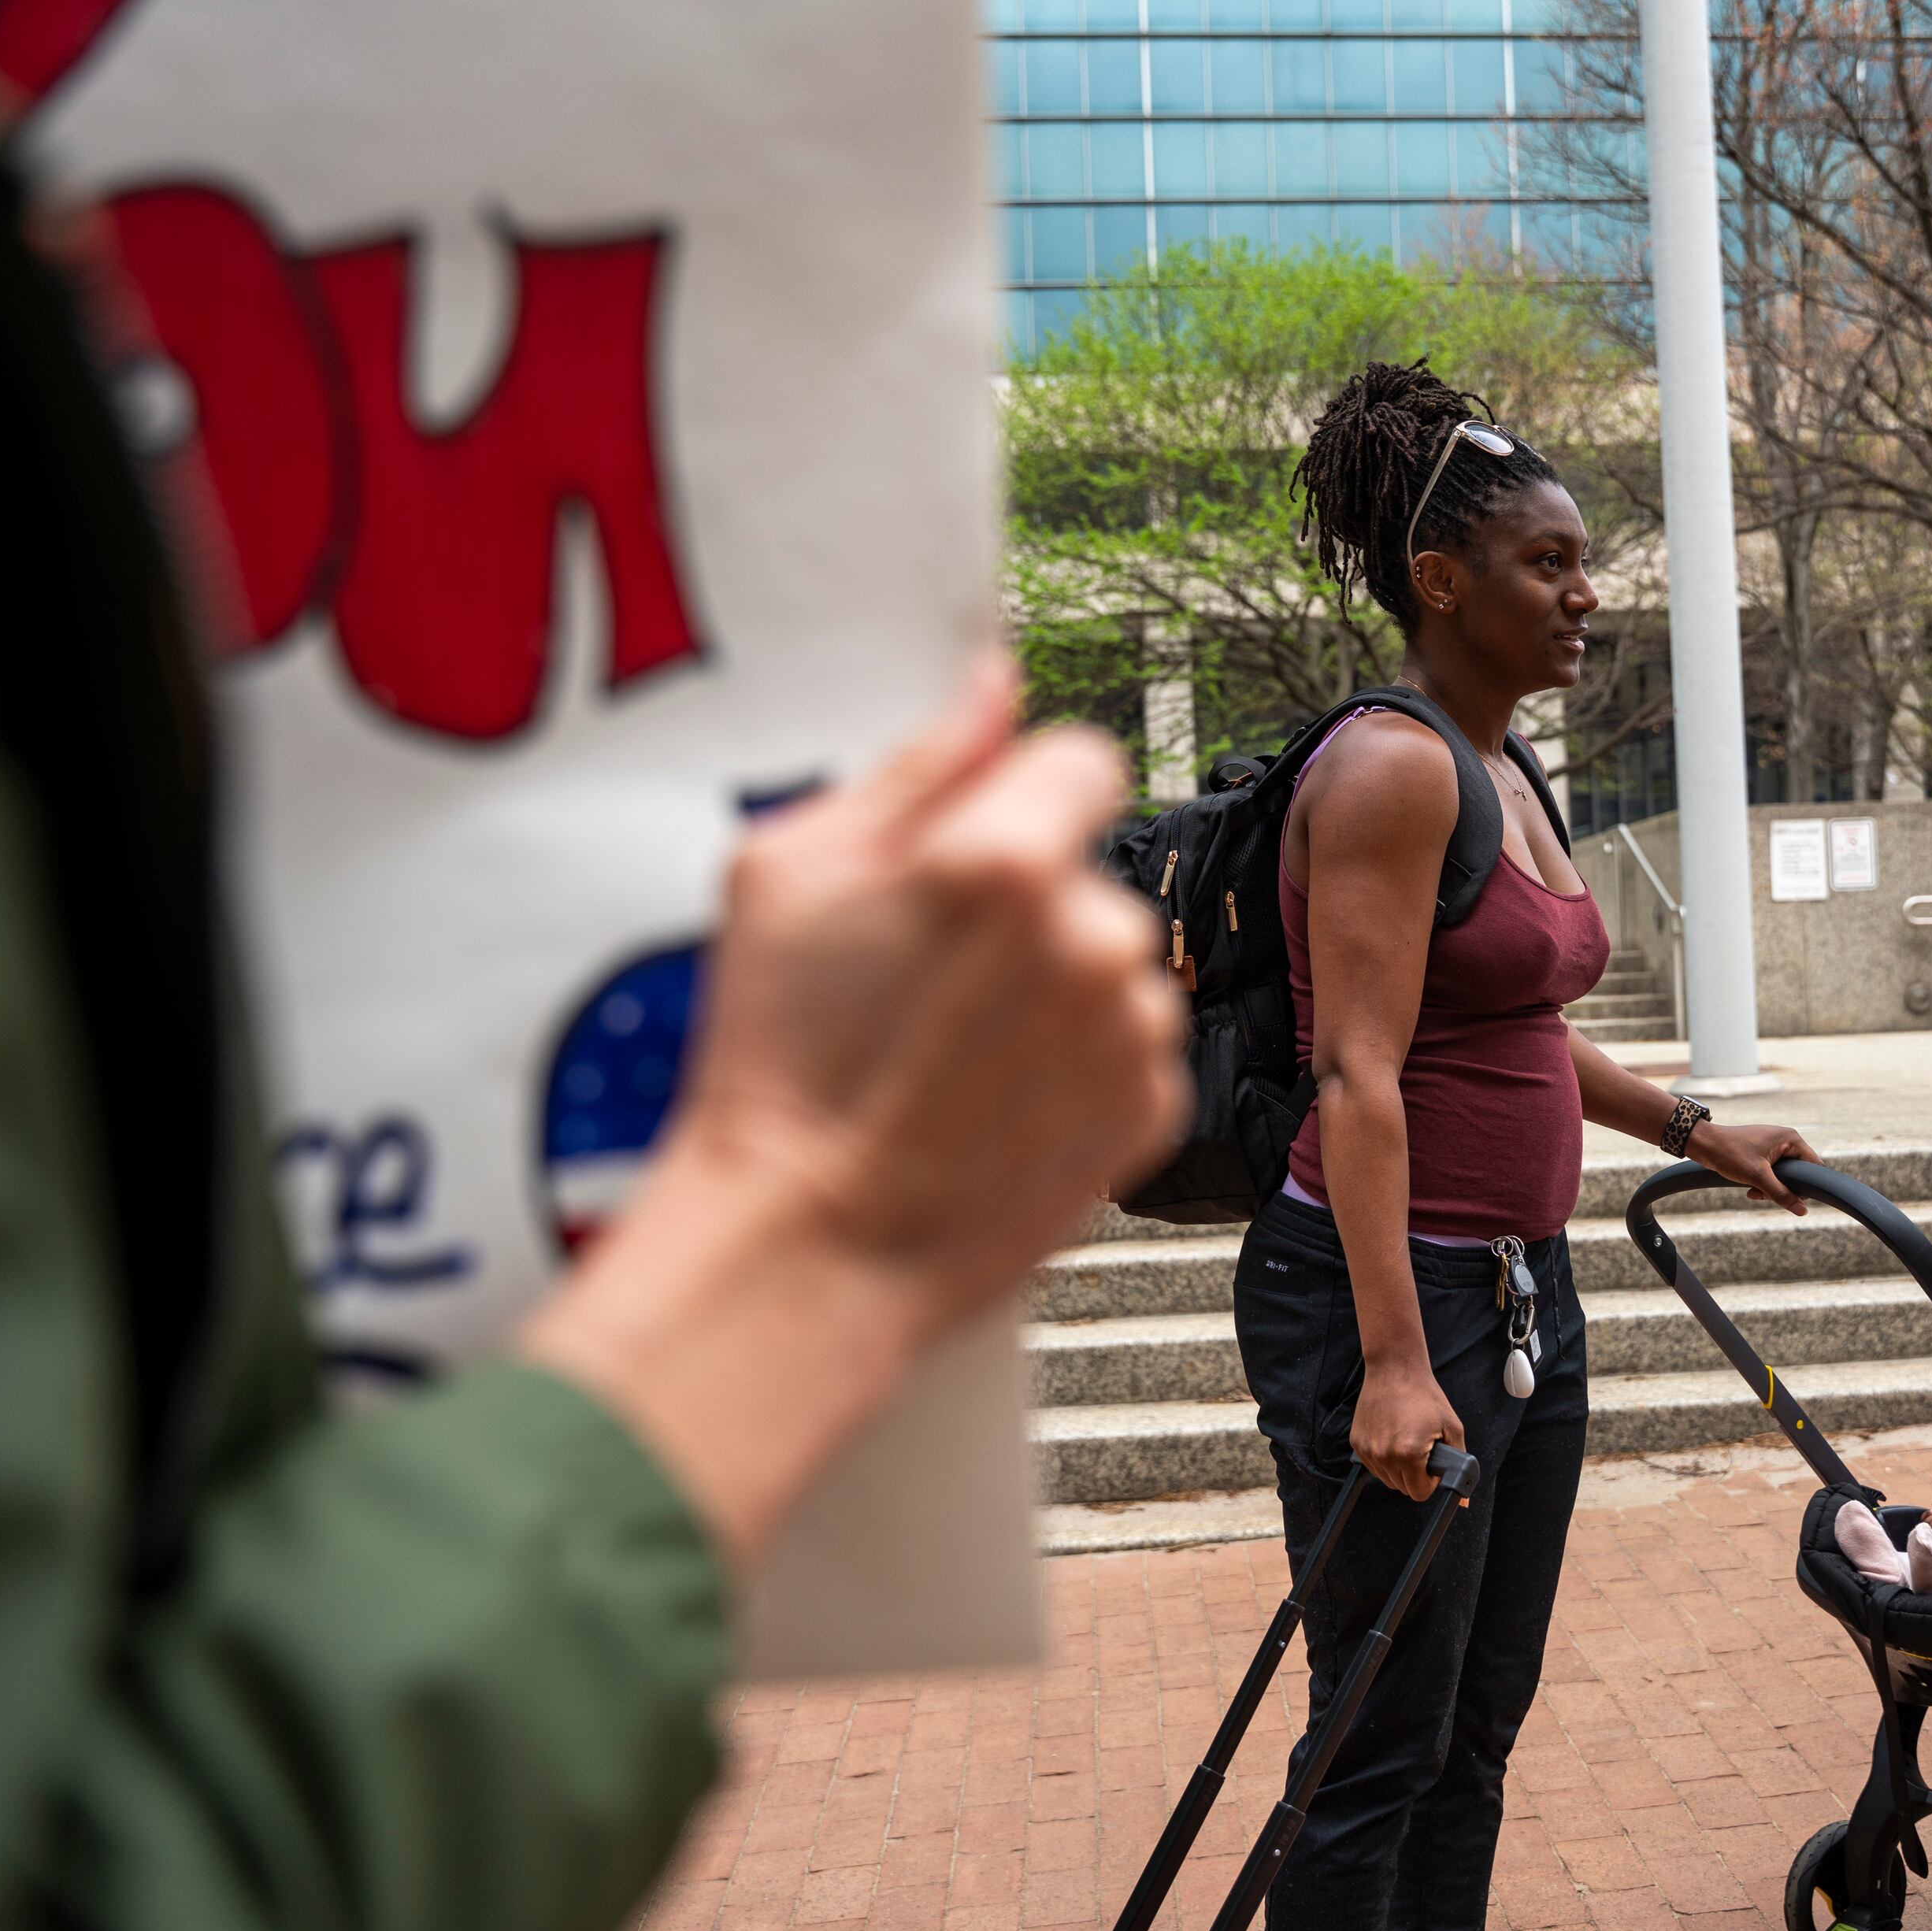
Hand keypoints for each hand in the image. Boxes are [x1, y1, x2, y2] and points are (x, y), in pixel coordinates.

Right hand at [523, 654, 1191, 1560]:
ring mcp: (1133, 1028)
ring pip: (1110, 962)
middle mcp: (1095, 934)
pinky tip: (991, 1102)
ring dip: (1054, 989)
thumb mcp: (789, 876)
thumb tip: (990, 685)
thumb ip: (913, 765)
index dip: (1021, 794)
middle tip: (926, 978)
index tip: (974, 845)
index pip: (1080, 756)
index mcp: (1008, 857)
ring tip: (953, 1052)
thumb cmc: (778, 1064)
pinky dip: (1076, 1069)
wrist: (808, 1244)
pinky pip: (1128, 1049)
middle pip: (1086, 870)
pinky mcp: (1153, 1109)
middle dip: (1023, 905)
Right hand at [1352, 1354, 1465, 1501]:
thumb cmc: (1425, 1395)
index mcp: (1408, 1454)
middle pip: (1402, 1488)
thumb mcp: (1452, 1427)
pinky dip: (1383, 1458)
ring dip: (1398, 1468)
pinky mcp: (1357, 1443)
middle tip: (1422, 1450)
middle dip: (1415, 1475)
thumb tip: (1464, 1499)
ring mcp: (1367, 1450)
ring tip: (1407, 1440)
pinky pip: (1373, 1465)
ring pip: (1387, 1479)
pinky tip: (1392, 1436)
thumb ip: (1458, 1462)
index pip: (1419, 1493)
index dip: (1429, 1482)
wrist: (1395, 1370)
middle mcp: (1384, 1456)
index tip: (1431, 1465)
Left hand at [1686, 1121, 1819, 1215]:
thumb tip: (1802, 1210)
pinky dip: (1763, 1183)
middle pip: (1798, 1173)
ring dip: (1771, 1189)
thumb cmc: (1730, 1153)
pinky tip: (1750, 1190)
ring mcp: (1774, 1147)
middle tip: (1766, 1194)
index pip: (1813, 1166)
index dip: (1807, 1184)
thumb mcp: (1757, 1177)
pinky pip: (1772, 1174)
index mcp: (1791, 1139)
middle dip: (1783, 1188)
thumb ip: (1781, 1194)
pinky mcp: (1763, 1154)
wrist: (1704, 1144)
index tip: (1795, 1198)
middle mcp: (1785, 1140)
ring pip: (1783, 1176)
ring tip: (1754, 1192)